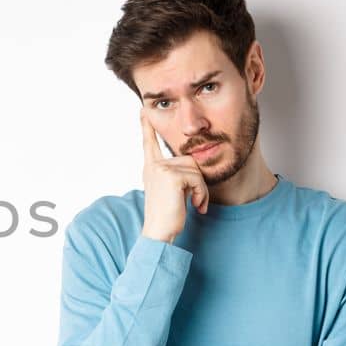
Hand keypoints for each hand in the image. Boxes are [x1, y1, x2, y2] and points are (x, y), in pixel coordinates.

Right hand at [140, 111, 208, 242]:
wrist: (159, 235)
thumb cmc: (167, 217)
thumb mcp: (169, 192)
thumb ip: (175, 175)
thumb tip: (192, 164)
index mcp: (151, 168)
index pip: (149, 144)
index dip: (147, 126)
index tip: (143, 110)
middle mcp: (153, 166)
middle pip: (190, 159)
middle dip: (198, 181)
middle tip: (194, 201)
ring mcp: (161, 169)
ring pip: (196, 169)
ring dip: (201, 190)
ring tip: (194, 204)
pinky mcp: (171, 177)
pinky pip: (198, 179)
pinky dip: (202, 195)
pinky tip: (195, 207)